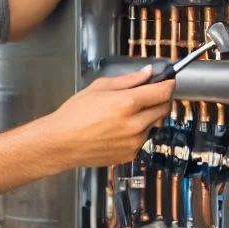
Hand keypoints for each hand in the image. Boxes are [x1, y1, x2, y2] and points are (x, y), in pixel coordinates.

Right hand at [43, 66, 174, 169]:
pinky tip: (118, 129)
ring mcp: (134, 141)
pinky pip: (143, 139)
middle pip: (163, 109)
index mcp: (128, 103)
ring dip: (147, 117)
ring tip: (124, 115)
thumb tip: (147, 73)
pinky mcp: (130, 154)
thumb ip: (128, 80)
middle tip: (148, 95)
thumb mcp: (99, 88)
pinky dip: (137, 132)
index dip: (167, 84)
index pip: (162, 92)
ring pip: (154, 125)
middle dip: (159, 100)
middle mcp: (135, 124)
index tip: (167, 81)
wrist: (61, 143)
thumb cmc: (74, 115)